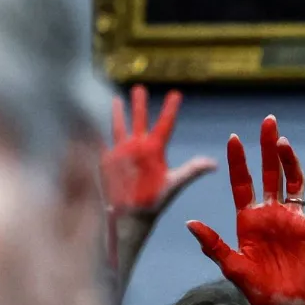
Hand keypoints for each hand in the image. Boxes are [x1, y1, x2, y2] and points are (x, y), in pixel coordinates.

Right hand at [101, 86, 216, 214]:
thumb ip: (191, 171)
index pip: (164, 126)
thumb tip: (213, 164)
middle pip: (139, 121)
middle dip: (139, 105)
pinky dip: (95, 133)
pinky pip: (101, 143)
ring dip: (118, 114)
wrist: (131, 217)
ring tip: (117, 98)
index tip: (176, 93)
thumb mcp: (173, 185)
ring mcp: (122, 155)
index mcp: (156, 151)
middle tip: (140, 87)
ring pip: (119, 129)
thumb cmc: (154, 203)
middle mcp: (139, 149)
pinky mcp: (108, 163)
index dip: (170, 110)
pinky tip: (90, 121)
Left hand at [187, 115, 304, 304]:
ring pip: (292, 182)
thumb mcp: (231, 266)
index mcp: (248, 220)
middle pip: (268, 174)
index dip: (238, 161)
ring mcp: (292, 219)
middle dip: (267, 148)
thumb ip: (213, 244)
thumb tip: (189, 222)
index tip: (234, 138)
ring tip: (283, 143)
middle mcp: (270, 214)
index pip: (242, 183)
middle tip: (268, 121)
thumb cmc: (257, 289)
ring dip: (289, 162)